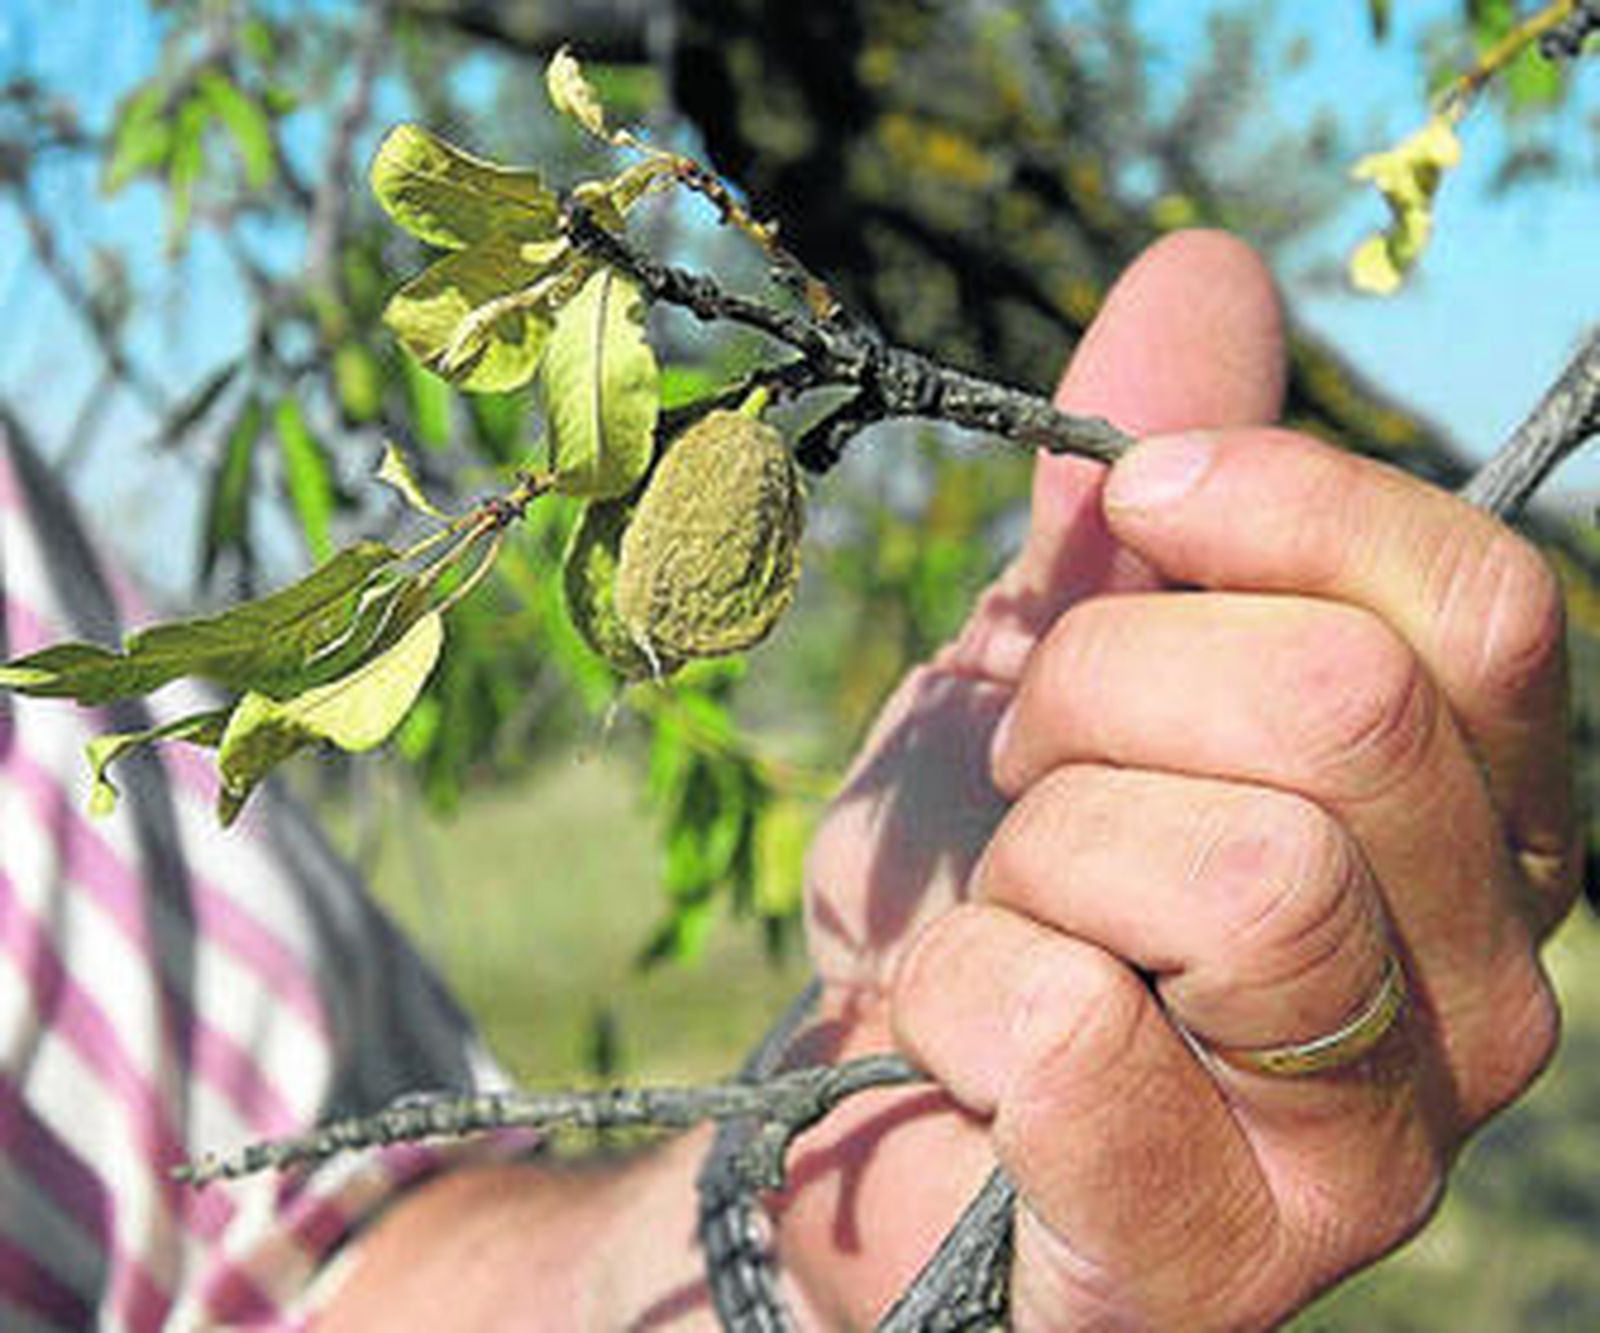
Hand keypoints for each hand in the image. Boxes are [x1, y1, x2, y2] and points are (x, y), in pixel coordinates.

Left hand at [778, 231, 1579, 1328]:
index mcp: (1466, 819)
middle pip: (1340, 713)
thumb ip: (1143, 492)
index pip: (1472, 601)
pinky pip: (1073, 1033)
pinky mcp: (1222, 1259)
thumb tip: (1209, 268)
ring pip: (1238, 871)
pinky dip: (957, 987)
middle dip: (1104, 690)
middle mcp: (1478, 984)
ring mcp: (1374, 1147)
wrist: (878, 1104)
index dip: (1273, 502)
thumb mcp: (1053, 659)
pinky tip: (953, 1025)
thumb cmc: (995, 883)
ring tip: (1006, 900)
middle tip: (1027, 764)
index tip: (1124, 499)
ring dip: (1043, 849)